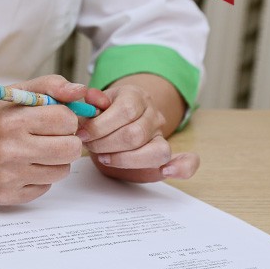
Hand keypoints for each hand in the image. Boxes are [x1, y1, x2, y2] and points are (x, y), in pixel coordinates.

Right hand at [0, 75, 86, 204]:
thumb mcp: (12, 93)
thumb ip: (49, 86)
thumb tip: (82, 91)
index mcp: (12, 120)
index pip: (67, 120)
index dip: (66, 118)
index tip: (55, 119)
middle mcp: (9, 150)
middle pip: (71, 149)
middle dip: (67, 140)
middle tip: (52, 137)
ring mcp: (8, 176)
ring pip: (61, 171)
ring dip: (55, 160)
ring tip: (35, 150)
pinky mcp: (6, 196)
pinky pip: (45, 188)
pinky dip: (39, 177)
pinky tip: (23, 166)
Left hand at [76, 74, 199, 182]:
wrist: (118, 120)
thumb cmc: (104, 114)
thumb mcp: (94, 104)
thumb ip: (92, 103)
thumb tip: (91, 97)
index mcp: (136, 96)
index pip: (125, 111)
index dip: (100, 126)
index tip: (82, 135)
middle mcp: (153, 115)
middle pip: (135, 135)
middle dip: (106, 145)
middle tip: (90, 147)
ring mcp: (161, 135)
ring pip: (156, 151)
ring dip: (125, 160)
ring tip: (105, 158)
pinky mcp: (165, 154)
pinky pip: (186, 161)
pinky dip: (182, 168)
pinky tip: (167, 172)